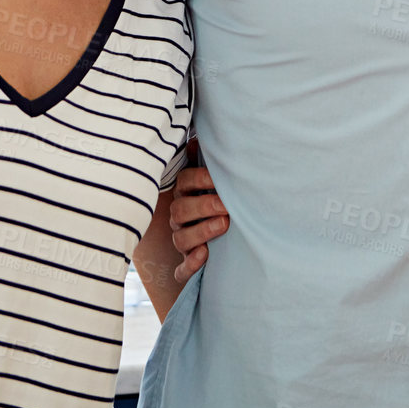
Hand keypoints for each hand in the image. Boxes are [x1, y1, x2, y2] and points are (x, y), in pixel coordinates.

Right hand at [169, 164, 228, 283]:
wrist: (227, 229)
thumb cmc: (220, 196)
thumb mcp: (217, 177)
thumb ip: (207, 159)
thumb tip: (198, 138)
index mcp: (186, 193)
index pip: (185, 182)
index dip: (200, 179)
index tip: (220, 178)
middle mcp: (180, 217)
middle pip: (181, 211)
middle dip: (204, 207)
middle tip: (226, 206)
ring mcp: (183, 240)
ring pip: (181, 239)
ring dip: (201, 232)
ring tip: (223, 225)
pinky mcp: (188, 264)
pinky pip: (182, 269)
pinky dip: (190, 265)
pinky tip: (204, 257)